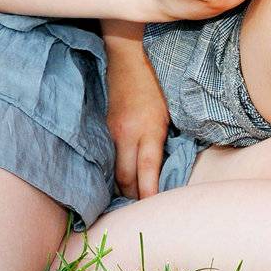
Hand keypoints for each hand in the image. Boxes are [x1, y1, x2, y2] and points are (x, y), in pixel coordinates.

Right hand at [106, 45, 170, 199]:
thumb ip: (162, 141)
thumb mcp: (168, 113)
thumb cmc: (155, 86)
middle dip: (133, 197)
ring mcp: (111, 132)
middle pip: (125, 178)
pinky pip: (106, 159)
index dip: (148, 193)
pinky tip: (118, 180)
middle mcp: (126, 134)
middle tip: (143, 210)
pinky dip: (113, 172)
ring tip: (131, 199)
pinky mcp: (103, 130)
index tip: (153, 208)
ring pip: (113, 172)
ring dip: (121, 188)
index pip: (147, 169)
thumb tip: (162, 170)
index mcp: (148, 129)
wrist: (127, 59)